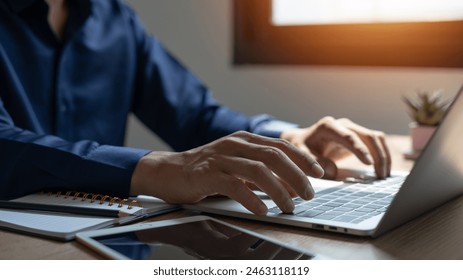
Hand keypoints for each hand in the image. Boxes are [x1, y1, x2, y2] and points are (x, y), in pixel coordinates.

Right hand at [130, 131, 323, 214]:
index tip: (319, 172)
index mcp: (244, 139)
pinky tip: (262, 211)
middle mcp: (235, 144)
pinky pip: (235, 186)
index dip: (302, 158)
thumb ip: (258, 170)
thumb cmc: (205, 170)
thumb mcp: (235, 164)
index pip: (280, 145)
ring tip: (290, 207)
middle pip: (274, 156)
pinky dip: (252, 199)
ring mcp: (221, 158)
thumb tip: (288, 184)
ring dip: (279, 190)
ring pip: (258, 170)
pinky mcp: (208, 174)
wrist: (169, 171)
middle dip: (297, 175)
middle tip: (310, 194)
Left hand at [281, 117, 390, 178]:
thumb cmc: (301, 149)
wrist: (302, 142)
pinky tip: (382, 170)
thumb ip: (313, 163)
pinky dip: (382, 155)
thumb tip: (332, 172)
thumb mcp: (301, 156)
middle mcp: (343, 124)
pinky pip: (376, 143)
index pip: (348, 136)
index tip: (369, 163)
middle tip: (380, 176)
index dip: (360, 149)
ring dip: (383, 155)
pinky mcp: (358, 137)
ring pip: (376, 138)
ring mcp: (352, 129)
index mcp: (328, 126)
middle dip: (377, 155)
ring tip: (383, 175)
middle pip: (367, 136)